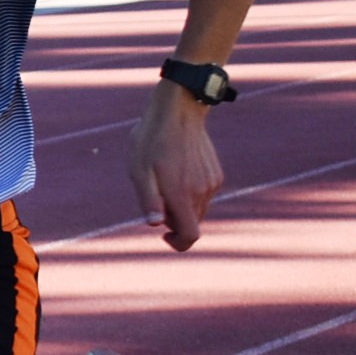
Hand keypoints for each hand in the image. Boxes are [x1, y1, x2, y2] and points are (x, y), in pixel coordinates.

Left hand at [128, 81, 222, 250]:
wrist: (178, 111)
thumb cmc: (151, 141)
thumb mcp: (139, 170)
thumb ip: (149, 200)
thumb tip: (155, 225)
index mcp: (183, 195)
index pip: (191, 235)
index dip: (178, 242)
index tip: (164, 235)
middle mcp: (203, 192)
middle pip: (193, 223)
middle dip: (174, 220)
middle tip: (155, 198)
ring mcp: (212, 182)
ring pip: (198, 208)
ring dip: (182, 205)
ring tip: (162, 180)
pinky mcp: (216, 174)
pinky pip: (203, 194)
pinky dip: (190, 193)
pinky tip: (176, 171)